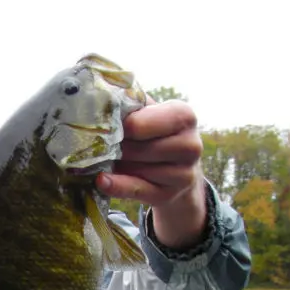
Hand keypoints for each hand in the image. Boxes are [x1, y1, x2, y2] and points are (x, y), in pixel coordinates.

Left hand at [97, 96, 207, 249]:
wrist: (176, 170)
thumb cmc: (154, 133)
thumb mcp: (149, 111)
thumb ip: (131, 102)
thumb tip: (100, 94)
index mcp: (184, 116)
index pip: (142, 123)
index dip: (120, 126)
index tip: (105, 126)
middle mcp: (190, 145)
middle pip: (137, 148)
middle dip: (116, 147)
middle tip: (98, 146)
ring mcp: (183, 173)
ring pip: (136, 169)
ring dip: (116, 165)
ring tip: (106, 159)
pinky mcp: (169, 195)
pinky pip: (137, 190)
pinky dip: (117, 186)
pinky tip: (101, 181)